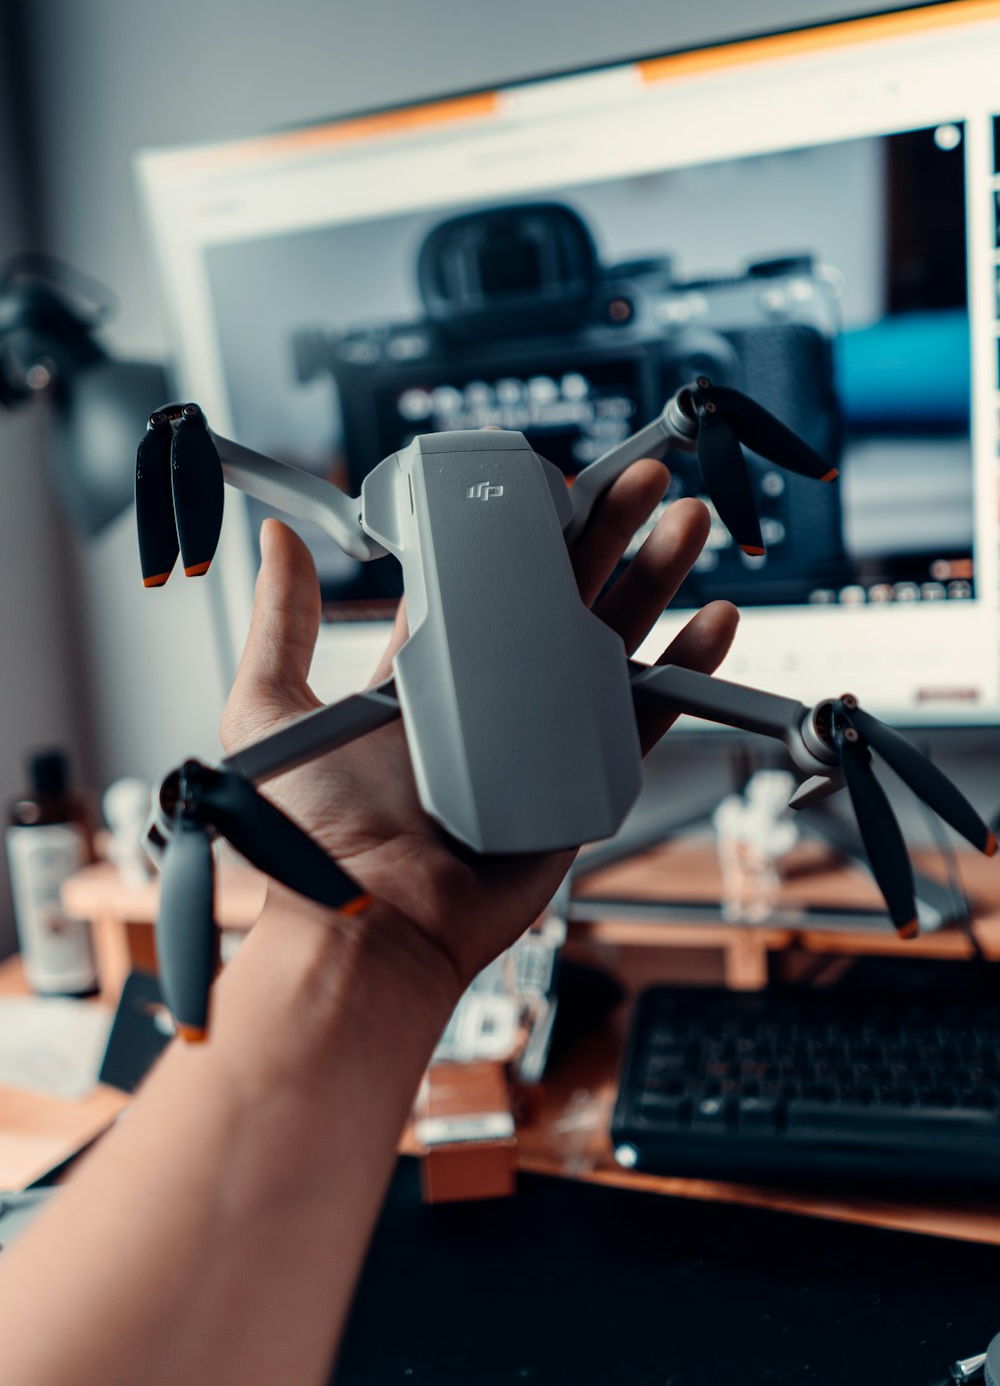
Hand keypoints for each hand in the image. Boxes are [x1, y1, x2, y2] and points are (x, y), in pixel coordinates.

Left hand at [221, 462, 737, 1001]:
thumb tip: (279, 539)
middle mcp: (491, 698)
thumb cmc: (315, 838)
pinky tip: (712, 623)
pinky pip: (642, 720)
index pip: (485, 582)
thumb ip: (281, 624)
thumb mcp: (271, 709)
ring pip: (611, 643)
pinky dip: (684, 673)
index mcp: (427, 673)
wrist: (368, 927)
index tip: (553, 482)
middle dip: (607, 533)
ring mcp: (541, 738)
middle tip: (641, 481)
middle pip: (561, 596)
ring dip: (655, 580)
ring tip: (686, 522)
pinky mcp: (581, 783)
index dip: (522, 530)